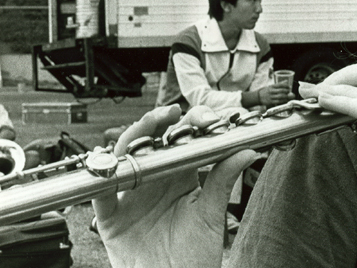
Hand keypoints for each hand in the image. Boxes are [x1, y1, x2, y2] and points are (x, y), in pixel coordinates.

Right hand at [92, 105, 257, 267]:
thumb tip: (247, 149)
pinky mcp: (111, 217)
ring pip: (124, 157)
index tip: (205, 118)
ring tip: (146, 129)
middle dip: (158, 121)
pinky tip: (107, 163)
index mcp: (181, 176)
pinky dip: (99, 178)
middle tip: (171, 113)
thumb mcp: (211, 214)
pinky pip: (99, 195)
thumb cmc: (195, 255)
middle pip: (151, 141)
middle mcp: (154, 180)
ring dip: (132, 139)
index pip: (182, 140)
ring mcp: (131, 196)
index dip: (191, 124)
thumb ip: (223, 180)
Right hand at [259, 83, 293, 107]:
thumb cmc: (266, 90)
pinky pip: (278, 101)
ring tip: (288, 96)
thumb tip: (286, 81)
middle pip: (281, 91)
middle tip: (289, 91)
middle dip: (287, 91)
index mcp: (271, 86)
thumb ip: (279, 84)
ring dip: (286, 96)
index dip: (286, 86)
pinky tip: (285, 100)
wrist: (258, 96)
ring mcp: (271, 96)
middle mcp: (271, 91)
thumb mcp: (271, 86)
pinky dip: (283, 101)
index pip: (280, 85)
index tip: (289, 87)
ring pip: (280, 96)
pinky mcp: (270, 102)